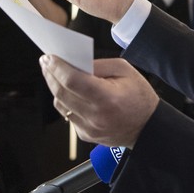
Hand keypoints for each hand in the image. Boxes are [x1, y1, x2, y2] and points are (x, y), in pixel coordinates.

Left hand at [40, 55, 157, 146]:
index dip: (57, 67)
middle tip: (45, 62)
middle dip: (50, 75)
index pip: (72, 80)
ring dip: (55, 88)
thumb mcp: (125, 70)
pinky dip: (66, 101)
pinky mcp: (86, 135)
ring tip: (54, 74)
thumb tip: (75, 63)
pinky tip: (69, 92)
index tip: (48, 57)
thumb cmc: (139, 97)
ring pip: (60, 105)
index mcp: (107, 98)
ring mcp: (89, 128)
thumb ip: (99, 65)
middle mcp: (95, 116)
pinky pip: (68, 115)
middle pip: (61, 93)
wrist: (148, 128)